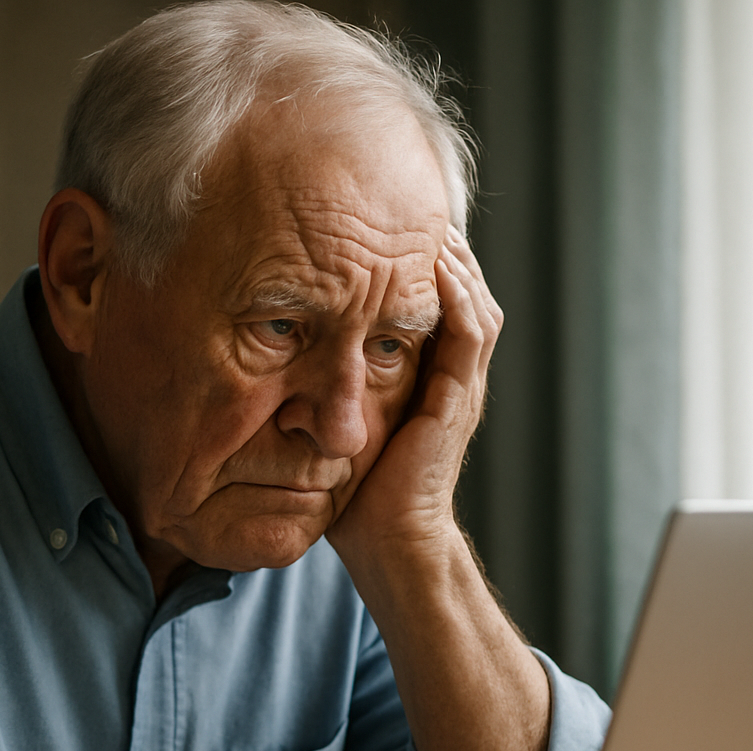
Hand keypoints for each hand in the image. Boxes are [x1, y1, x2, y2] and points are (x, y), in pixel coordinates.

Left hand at [328, 226, 501, 559]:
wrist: (389, 543)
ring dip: (456, 262)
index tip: (388, 222)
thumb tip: (276, 343)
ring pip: (475, 304)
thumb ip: (326, 382)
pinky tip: (437, 266)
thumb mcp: (339, 421)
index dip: (422, 259)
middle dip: (443, 247)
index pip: (440, 301)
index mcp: (432, 379)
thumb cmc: (358, 494)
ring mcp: (462, 388)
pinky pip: (469, 336)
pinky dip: (457, 297)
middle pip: (466, 292)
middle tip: (415, 206)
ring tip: (430, 223)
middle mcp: (455, 378)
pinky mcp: (458, 402)